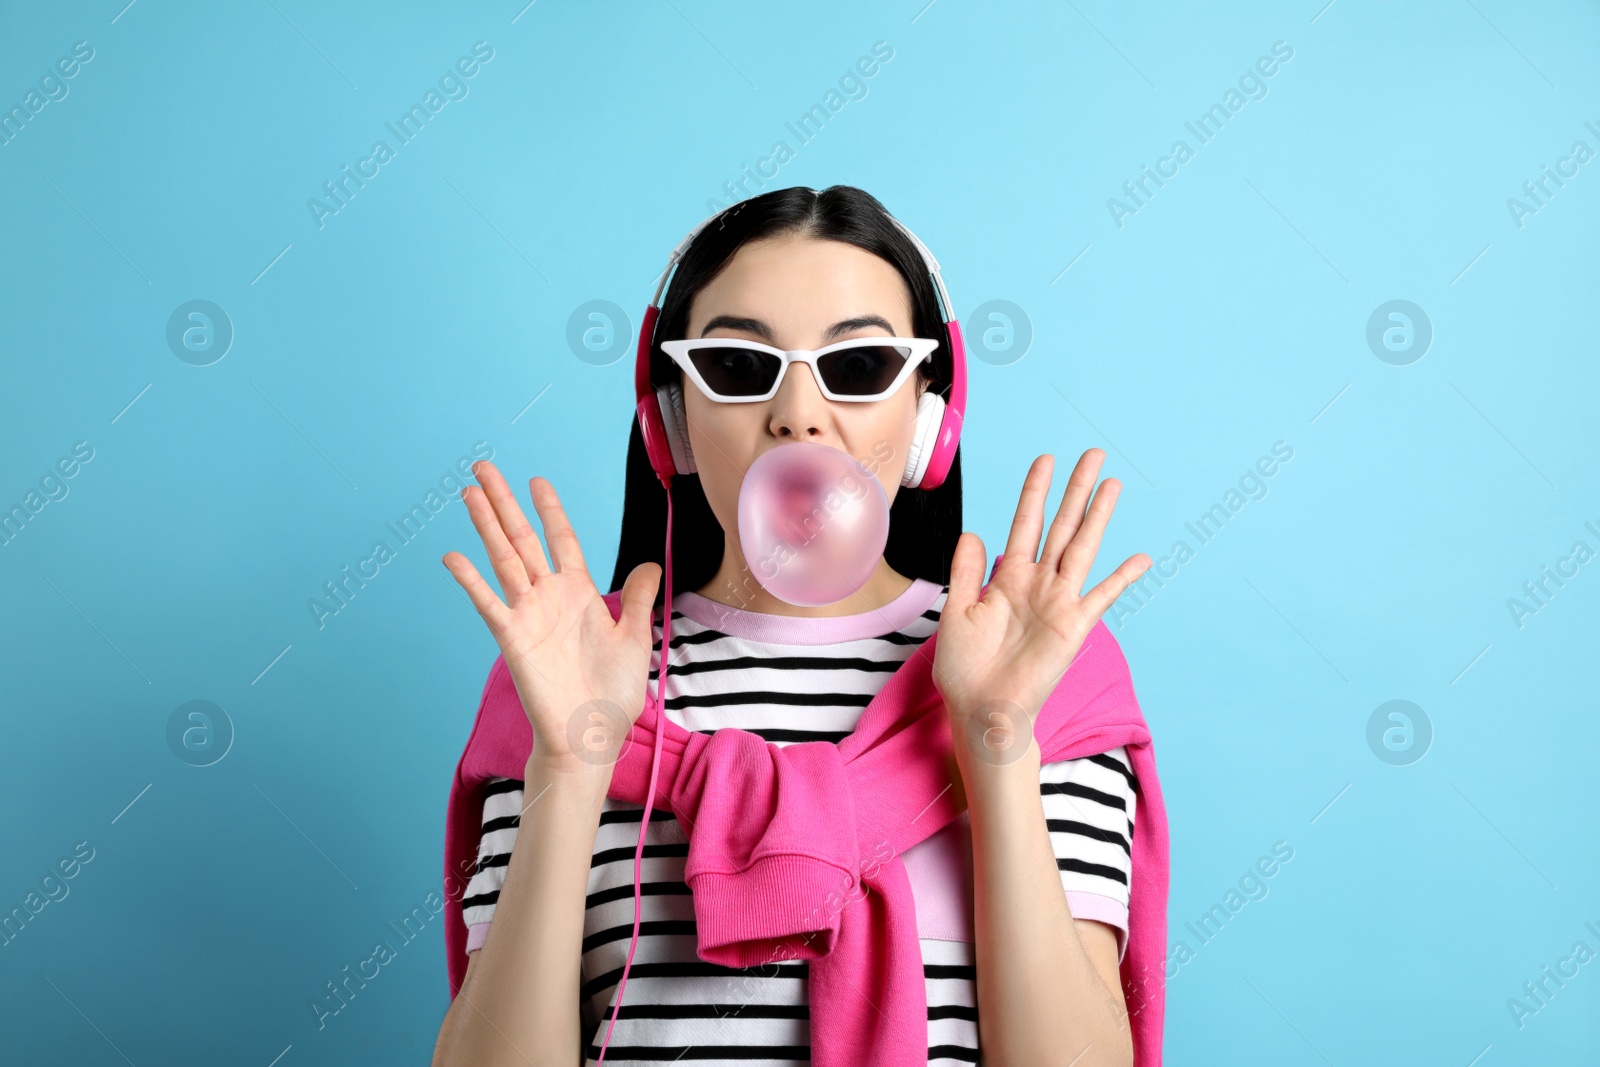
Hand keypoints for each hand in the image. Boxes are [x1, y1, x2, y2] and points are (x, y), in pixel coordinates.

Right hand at [441, 461, 661, 774]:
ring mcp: (528, 615)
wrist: (591, 734)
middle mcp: (549, 597)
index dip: (549, 510)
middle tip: (483, 468)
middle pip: (522, 539)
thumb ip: (639, 598)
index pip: (561, 540)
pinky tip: (453, 556)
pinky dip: (471, 580)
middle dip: (504, 503)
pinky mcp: (513, 638)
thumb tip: (650, 563)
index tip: (537, 480)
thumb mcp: (635, 637)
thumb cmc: (612, 693)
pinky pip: (489, 603)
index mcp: (579, 593)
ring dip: (486, 525)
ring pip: (504, 559)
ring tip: (469, 492)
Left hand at [932, 450, 1149, 758]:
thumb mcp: (956, 614)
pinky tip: (1141, 558)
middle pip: (1061, 526)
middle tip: (1093, 454)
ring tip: (1111, 484)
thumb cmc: (964, 669)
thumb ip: (965, 573)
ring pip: (1082, 548)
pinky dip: (1121, 578)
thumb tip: (973, 532)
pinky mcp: (1072, 627)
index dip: (1035, 492)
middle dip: (1075, 490)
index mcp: (1008, 578)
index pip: (1025, 524)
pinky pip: (1101, 597)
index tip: (1046, 460)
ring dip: (1096, 516)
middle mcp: (1038, 584)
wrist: (979, 710)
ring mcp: (1058, 603)